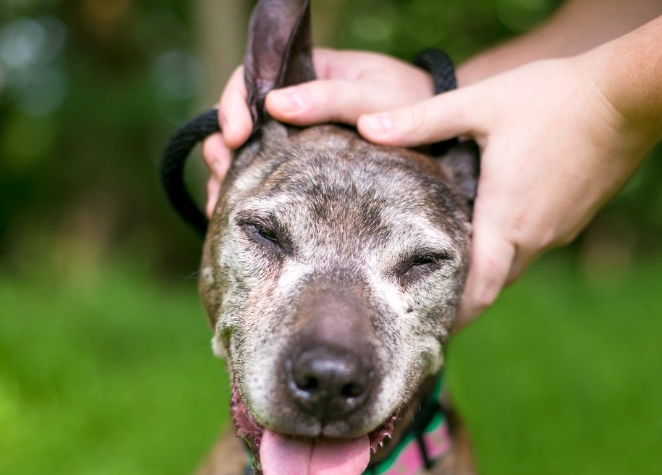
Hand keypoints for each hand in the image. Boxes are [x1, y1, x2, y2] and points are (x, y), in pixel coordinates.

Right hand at [202, 49, 434, 214]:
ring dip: (226, 176)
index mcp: (303, 73)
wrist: (441, 132)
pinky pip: (264, 175)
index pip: (249, 79)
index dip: (232, 106)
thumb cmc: (410, 103)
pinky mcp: (301, 166)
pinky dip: (247, 192)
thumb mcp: (373, 96)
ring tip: (220, 204)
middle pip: (238, 120)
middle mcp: (291, 104)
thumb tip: (275, 104)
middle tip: (222, 176)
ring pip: (245, 152)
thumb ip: (329, 98)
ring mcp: (294, 137)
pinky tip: (237, 214)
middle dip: (222, 148)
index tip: (236, 136)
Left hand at [356, 57, 659, 329]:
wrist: (631, 95)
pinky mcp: (577, 215)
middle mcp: (536, 236)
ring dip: (488, 267)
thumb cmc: (554, 98)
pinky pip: (537, 242)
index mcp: (507, 220)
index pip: (479, 290)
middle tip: (429, 297)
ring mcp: (561, 228)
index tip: (428, 330)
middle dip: (465, 296)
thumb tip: (367, 126)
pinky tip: (496, 221)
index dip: (454, 316)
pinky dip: (512, 244)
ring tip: (455, 262)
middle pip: (494, 282)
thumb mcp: (480, 105)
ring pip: (515, 262)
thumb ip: (422, 120)